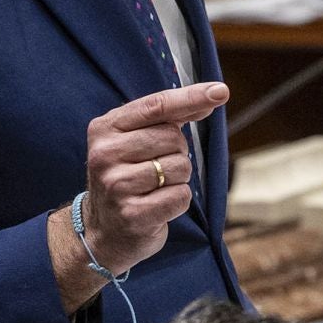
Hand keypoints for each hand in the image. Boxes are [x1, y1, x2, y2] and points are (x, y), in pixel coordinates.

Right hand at [52, 82, 228, 307]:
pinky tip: (158, 206)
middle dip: (177, 153)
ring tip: (155, 188)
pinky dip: (178, 201)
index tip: (221, 91)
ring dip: (178, 179)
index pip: (156, 106)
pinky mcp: (132, 215)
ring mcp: (116, 185)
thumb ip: (170, 118)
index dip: (191, 97)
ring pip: (180, 167)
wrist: (101, 231)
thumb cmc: (126, 177)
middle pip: (172, 138)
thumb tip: (212, 97)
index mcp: (105, 128)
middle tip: (157, 168)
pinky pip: (180, 196)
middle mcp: (105, 154)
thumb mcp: (136, 142)